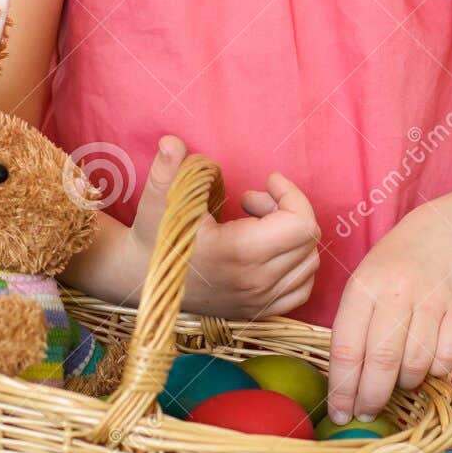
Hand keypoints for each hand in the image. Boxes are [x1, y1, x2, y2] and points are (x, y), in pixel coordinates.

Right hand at [129, 136, 320, 318]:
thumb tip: (173, 142)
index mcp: (237, 252)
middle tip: (254, 201)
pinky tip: (270, 248)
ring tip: (258, 223)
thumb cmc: (153, 236)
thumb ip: (167, 169)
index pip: (301, 224)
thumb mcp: (157, 200)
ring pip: (309, 262)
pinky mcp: (258, 310)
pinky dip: (296, 263)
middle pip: (308, 239)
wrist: (141, 280)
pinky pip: (302, 287)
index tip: (269, 180)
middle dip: (289, 210)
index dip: (292, 194)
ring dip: (293, 236)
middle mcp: (255, 281)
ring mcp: (259, 300)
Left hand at [326, 205, 451, 423]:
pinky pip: (447, 358)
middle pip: (381, 362)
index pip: (346, 348)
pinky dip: (436, 371)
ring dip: (406, 383)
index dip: (342, 388)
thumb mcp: (363, 285)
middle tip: (368, 412)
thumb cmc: (393, 269)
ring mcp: (432, 298)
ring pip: (415, 364)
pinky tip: (428, 365)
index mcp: (363, 288)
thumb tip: (345, 385)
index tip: (341, 413)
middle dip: (371, 397)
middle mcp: (396, 292)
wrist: (444, 233)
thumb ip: (353, 327)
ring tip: (400, 380)